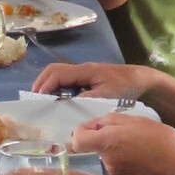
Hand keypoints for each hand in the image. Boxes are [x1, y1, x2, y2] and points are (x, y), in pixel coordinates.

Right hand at [31, 59, 153, 98]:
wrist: (141, 80)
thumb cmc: (125, 87)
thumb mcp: (107, 96)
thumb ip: (86, 100)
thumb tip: (65, 105)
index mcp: (85, 71)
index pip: (58, 74)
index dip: (45, 85)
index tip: (38, 99)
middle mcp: (81, 69)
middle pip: (53, 69)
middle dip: (40, 82)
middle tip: (33, 99)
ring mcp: (83, 72)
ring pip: (58, 73)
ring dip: (47, 84)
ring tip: (40, 100)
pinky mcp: (86, 78)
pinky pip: (65, 79)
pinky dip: (55, 87)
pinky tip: (55, 99)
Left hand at [70, 114, 174, 174]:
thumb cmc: (162, 140)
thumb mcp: (137, 120)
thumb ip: (110, 120)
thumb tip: (92, 125)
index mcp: (108, 141)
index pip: (77, 139)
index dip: (81, 131)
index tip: (92, 127)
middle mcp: (105, 159)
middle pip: (90, 146)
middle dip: (99, 137)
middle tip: (119, 133)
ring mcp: (111, 173)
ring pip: (102, 155)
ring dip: (110, 148)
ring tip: (131, 146)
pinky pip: (111, 165)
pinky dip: (118, 159)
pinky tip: (134, 157)